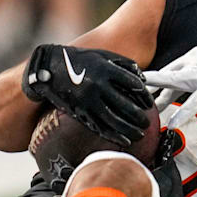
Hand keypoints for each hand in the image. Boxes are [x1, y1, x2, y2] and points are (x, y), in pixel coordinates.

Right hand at [22, 45, 152, 146]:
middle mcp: (98, 85)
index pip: (132, 84)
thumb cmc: (79, 60)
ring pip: (113, 120)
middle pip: (125, 105)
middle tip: (147, 122)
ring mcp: (88, 100)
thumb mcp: (102, 55)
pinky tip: (124, 141)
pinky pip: (99, 127)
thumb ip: (124, 64)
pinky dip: (113, 136)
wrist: (48, 68)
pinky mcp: (79, 111)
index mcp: (105, 69)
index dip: (144, 95)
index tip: (148, 103)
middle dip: (139, 116)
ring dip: (129, 129)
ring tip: (140, 134)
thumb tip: (142, 79)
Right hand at [143, 16, 196, 128]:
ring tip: (134, 101)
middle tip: (136, 94)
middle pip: (172, 80)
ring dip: (150, 88)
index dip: (183, 113)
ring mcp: (190, 63)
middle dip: (155, 86)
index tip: (171, 126)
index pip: (196, 101)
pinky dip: (156, 80)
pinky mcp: (186, 60)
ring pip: (166, 77)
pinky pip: (168, 72)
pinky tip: (142, 91)